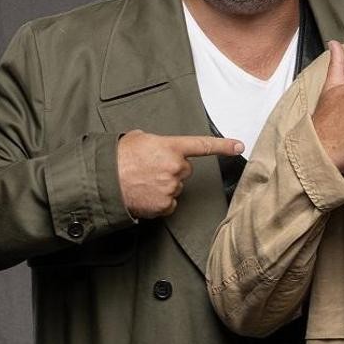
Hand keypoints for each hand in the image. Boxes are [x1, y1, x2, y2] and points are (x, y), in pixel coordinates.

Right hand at [117, 131, 242, 217]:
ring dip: (164, 185)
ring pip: (176, 187)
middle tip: (151, 170)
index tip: (239, 146)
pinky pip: (169, 203)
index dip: (223, 146)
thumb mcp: (138, 139)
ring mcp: (172, 187)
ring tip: (144, 182)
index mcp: (171, 147)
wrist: (103, 181)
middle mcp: (176, 167)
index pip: (202, 145)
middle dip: (172, 170)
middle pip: (184, 170)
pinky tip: (145, 195)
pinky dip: (159, 201)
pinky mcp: (166, 205)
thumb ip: (156, 142)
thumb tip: (156, 147)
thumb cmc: (117, 158)